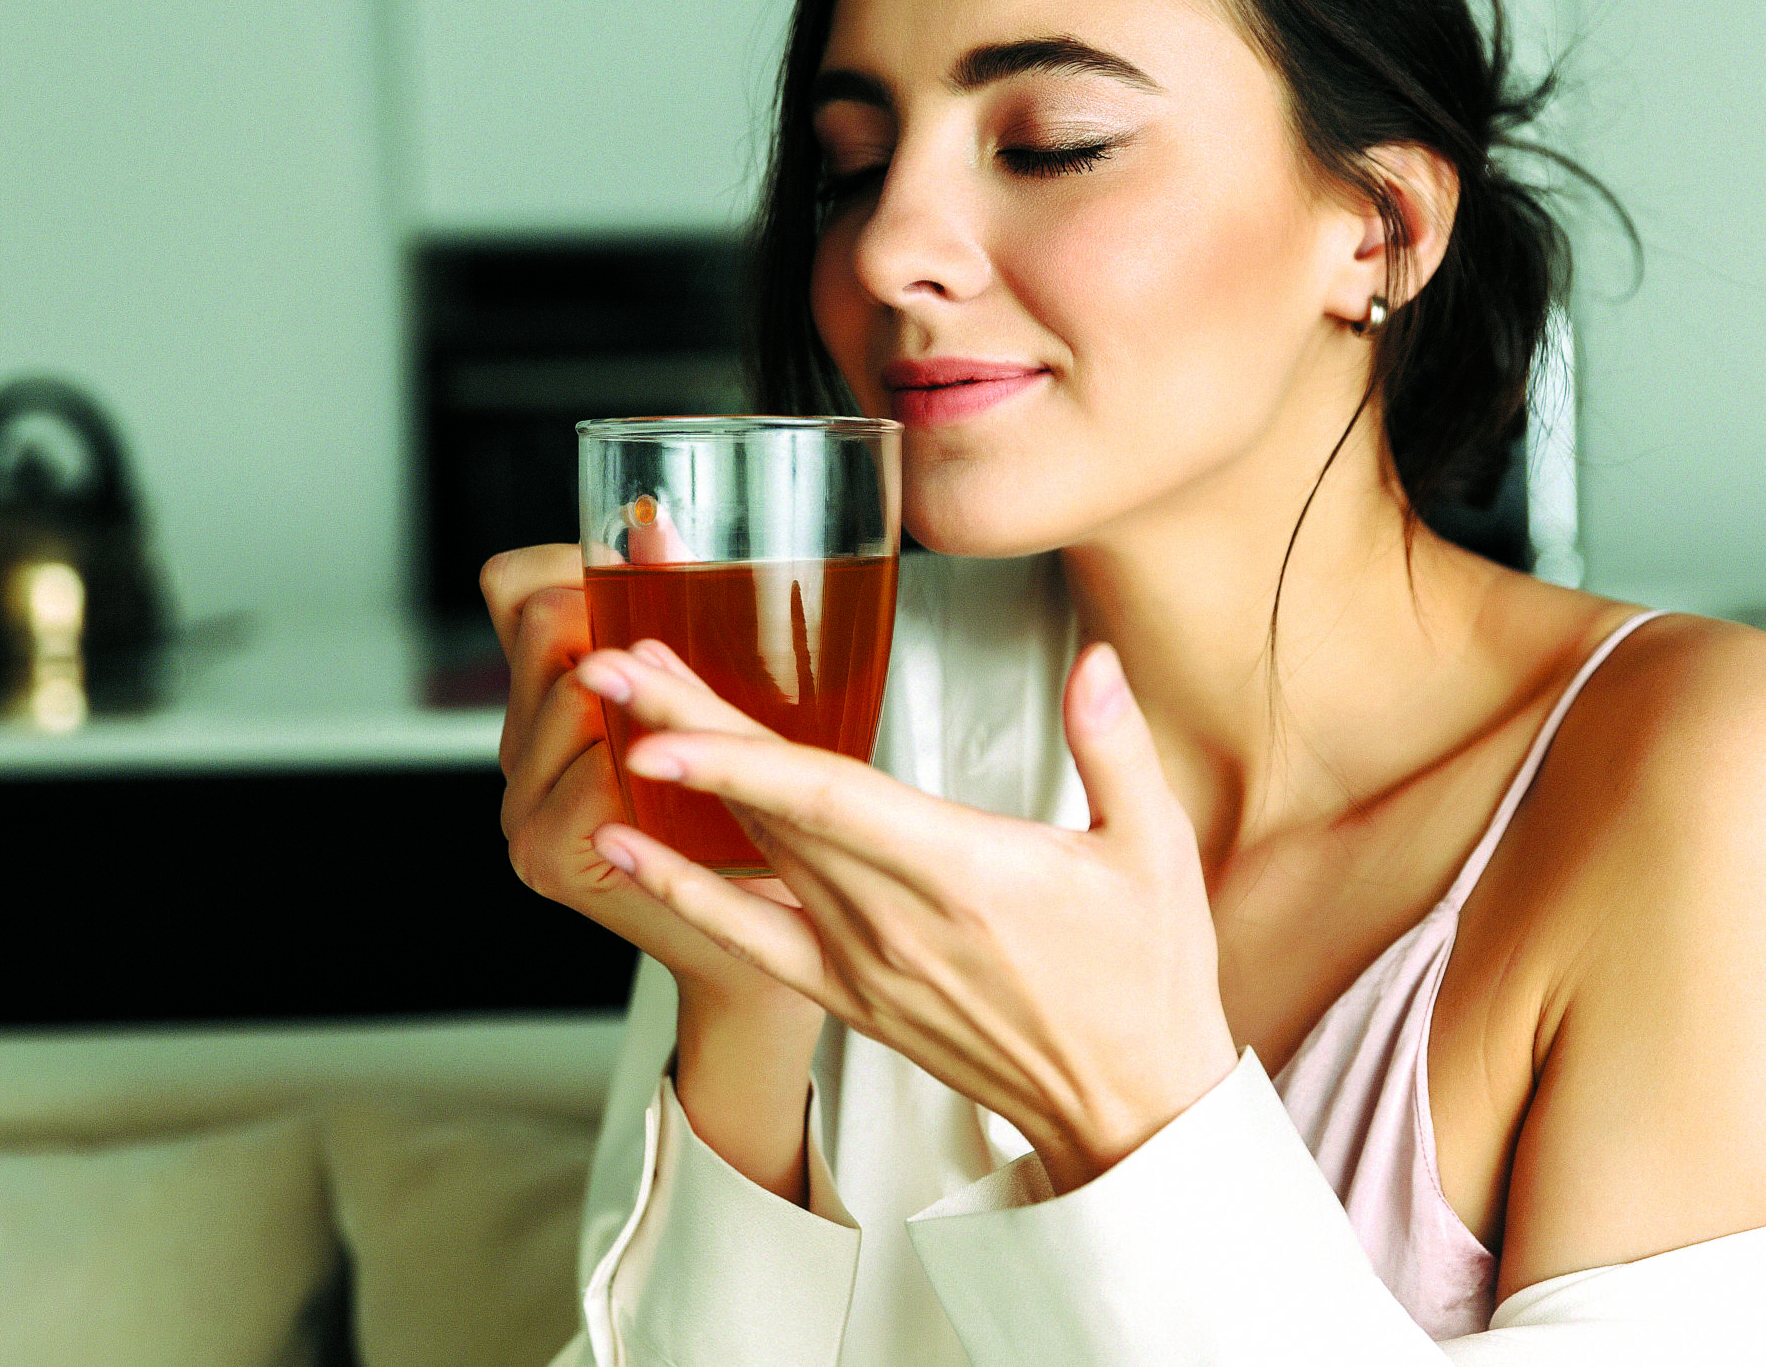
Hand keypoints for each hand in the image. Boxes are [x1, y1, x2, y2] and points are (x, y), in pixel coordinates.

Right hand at [480, 544, 818, 1025]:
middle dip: (615, 615)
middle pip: (541, 623)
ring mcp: (523, 806)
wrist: (761, 941)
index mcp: (546, 697)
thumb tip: (663, 532)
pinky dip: (639, 765)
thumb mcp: (715, 701)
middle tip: (682, 643)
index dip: (571, 559)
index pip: (514, 586)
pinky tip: (679, 774)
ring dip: (641, 690)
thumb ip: (679, 624)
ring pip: (570, 692)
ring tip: (694, 717)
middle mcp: (520, 748)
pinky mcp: (550, 857)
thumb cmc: (750, 814)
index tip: (647, 561)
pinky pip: (590, 776)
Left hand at [578, 635, 1241, 1193]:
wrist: (1128, 1105)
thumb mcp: (1155, 848)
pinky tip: (625, 850)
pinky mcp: (851, 994)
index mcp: (962, 871)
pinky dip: (680, 892)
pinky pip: (748, 940)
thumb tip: (1094, 659)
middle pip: (765, 813)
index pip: (825, 803)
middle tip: (610, 667)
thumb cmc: (1146, 978)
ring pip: (750, 859)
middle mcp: (894, 919)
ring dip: (677, 788)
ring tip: (618, 720)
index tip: (660, 720)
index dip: (734, 760)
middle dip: (680, 731)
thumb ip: (1114, 744)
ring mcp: (863, 963)